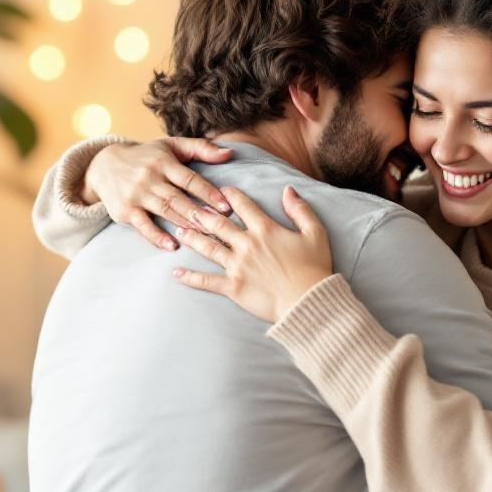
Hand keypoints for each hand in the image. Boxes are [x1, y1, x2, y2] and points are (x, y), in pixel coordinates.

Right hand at [82, 137, 233, 250]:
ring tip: (205, 236)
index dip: (208, 192)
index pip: (189, 179)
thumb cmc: (147, 156)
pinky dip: (156, 236)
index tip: (226, 206)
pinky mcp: (124, 210)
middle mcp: (149, 177)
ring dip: (184, 224)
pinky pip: (143, 225)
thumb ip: (201, 148)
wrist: (104, 165)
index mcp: (163, 161)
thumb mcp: (171, 146)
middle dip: (199, 212)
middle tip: (220, 226)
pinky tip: (172, 245)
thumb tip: (230, 153)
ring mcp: (136, 194)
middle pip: (178, 198)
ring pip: (164, 211)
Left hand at [170, 186, 332, 323]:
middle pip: (219, 224)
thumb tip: (288, 190)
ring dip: (192, 238)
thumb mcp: (315, 233)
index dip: (231, 195)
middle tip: (189, 207)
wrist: (308, 301)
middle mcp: (247, 244)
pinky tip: (176, 273)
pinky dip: (190, 277)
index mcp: (265, 229)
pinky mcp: (233, 287)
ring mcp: (237, 266)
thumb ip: (300, 210)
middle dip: (202, 214)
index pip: (243, 206)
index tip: (221, 190)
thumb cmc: (314, 267)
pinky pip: (206, 281)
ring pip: (208, 248)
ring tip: (179, 231)